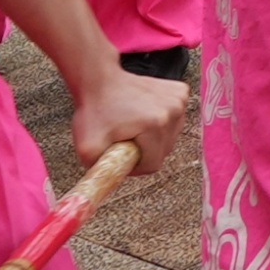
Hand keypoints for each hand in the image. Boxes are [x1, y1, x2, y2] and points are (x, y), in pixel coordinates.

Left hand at [69, 60, 192, 177]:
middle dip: (145, 152)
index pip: (153, 164)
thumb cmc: (94, 110)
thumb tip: (108, 189)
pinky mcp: (181, 92)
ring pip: (171, 136)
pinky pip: (175, 120)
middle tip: (125, 142)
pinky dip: (161, 122)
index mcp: (155, 125)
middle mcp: (173, 111)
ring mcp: (179, 99)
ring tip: (133, 126)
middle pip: (164, 151)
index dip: (135, 167)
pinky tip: (144, 114)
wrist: (100, 79)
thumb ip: (100, 173)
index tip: (121, 157)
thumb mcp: (87, 148)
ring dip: (154, 138)